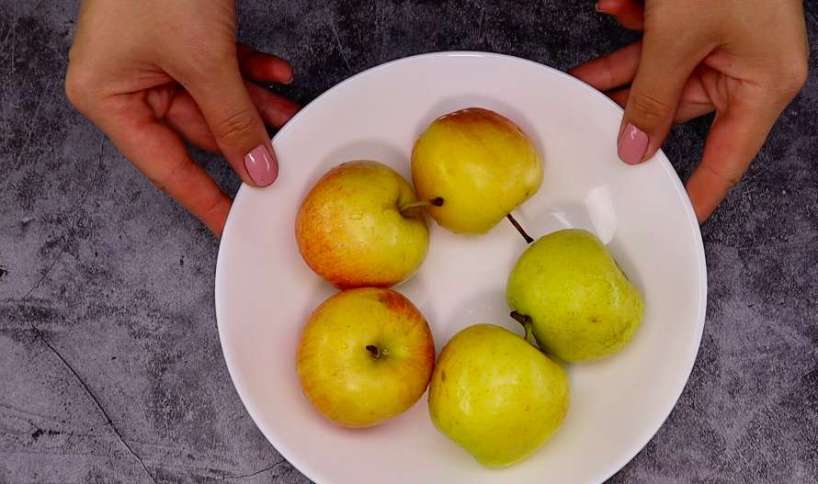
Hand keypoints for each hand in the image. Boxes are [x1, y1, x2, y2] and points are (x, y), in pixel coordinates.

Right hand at [66, 0, 298, 234]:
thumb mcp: (202, 60)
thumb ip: (233, 119)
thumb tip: (257, 167)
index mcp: (108, 97)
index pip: (165, 166)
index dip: (203, 198)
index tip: (232, 224)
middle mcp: (126, 82)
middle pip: (196, 130)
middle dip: (245, 139)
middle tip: (283, 158)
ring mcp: (152, 59)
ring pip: (214, 99)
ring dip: (255, 106)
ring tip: (292, 114)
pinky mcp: (177, 38)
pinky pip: (218, 69)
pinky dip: (249, 72)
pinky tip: (278, 73)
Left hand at [570, 0, 807, 221]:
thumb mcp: (680, 37)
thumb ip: (652, 95)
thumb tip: (635, 144)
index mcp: (764, 83)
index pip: (729, 156)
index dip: (702, 189)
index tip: (679, 214)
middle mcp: (749, 68)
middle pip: (683, 111)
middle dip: (636, 110)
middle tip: (602, 127)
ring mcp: (724, 44)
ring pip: (663, 76)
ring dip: (624, 70)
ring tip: (586, 80)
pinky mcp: (703, 23)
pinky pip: (661, 45)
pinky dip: (636, 35)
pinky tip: (616, 12)